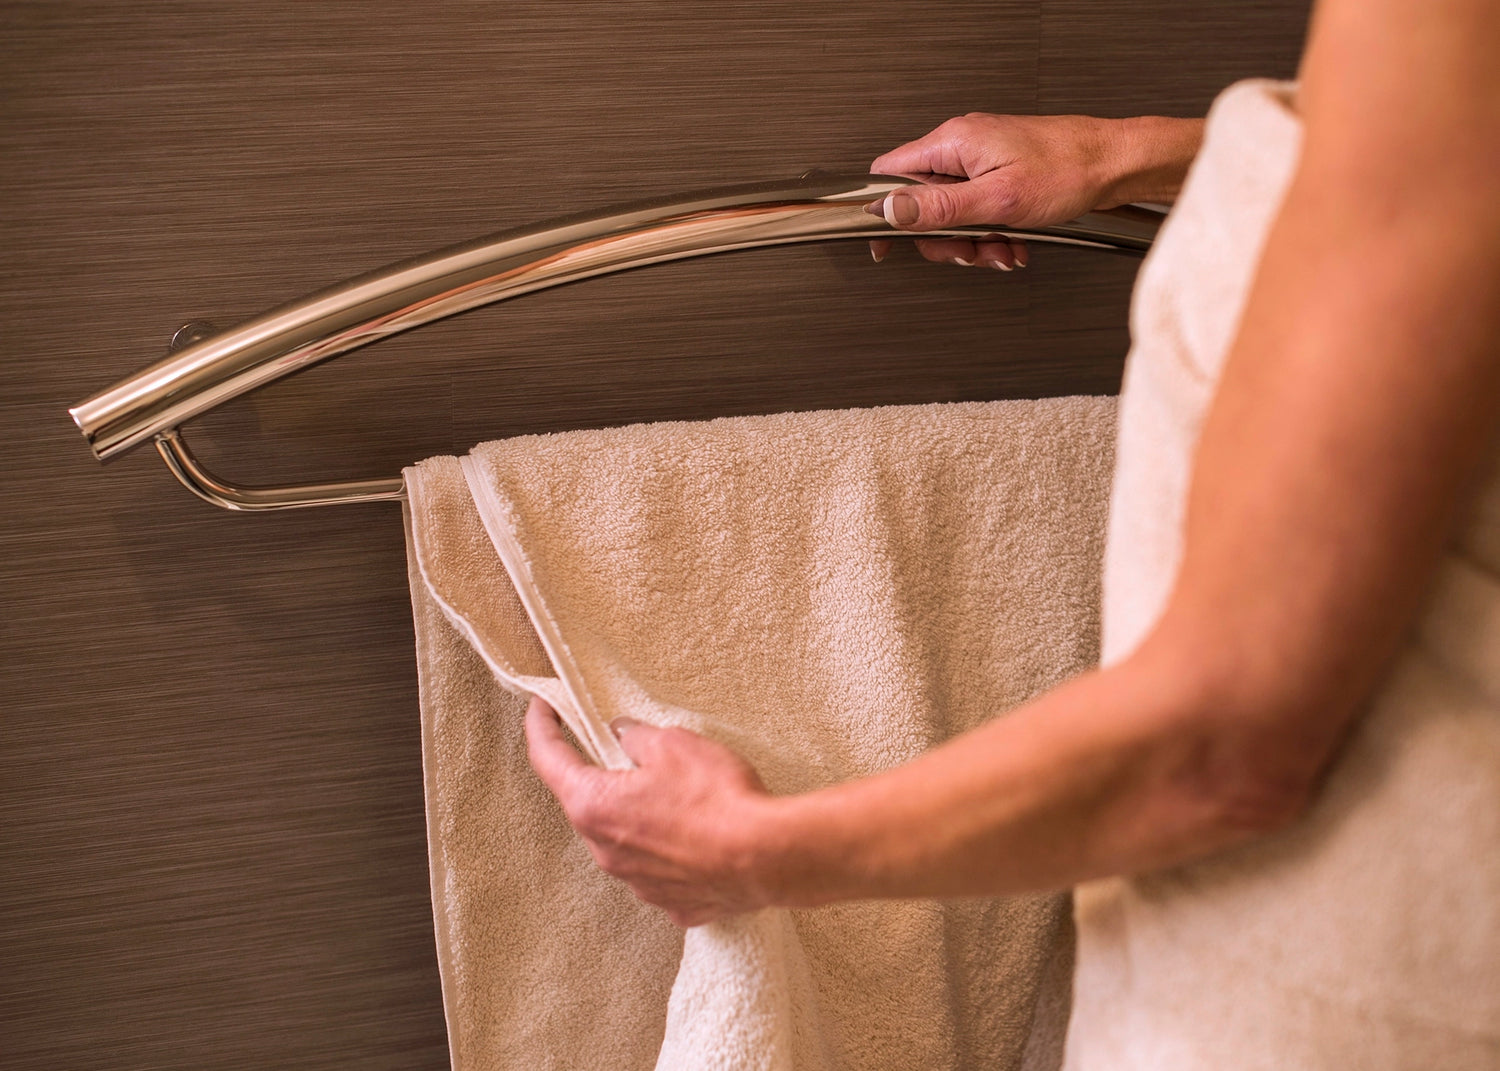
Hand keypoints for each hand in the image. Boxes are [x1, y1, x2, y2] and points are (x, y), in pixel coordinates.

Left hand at [525, 695, 779, 926]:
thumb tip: (624, 737)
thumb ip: (636, 738)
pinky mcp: (672, 902)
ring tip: (679, 796)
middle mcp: (605, 852)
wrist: (765, 857)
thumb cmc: (714, 798)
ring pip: (625, 840)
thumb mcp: (672, 744)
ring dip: (640, 816)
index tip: (541, 707)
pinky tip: (698, 835)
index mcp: (594, 806)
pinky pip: (660, 869)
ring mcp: (637, 884)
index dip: (540, 727)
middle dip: (603, 778)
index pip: (549, 760)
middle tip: (628, 752)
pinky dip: (670, 849)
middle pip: (590, 804)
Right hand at [867, 113, 1201, 269]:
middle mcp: (963, 145)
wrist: (1116, 164)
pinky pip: (977, 208)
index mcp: (954, 143)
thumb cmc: (1070, 170)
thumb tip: (891, 210)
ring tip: (1002, 247)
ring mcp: (981, 158)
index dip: (883, 212)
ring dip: (973, 240)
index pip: (890, 174)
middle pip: (921, 202)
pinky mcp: (999, 171)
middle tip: (969, 250)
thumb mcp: (997, 199)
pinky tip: (1012, 240)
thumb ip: (939, 208)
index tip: (887, 242)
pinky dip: (991, 232)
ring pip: (952, 212)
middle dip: (945, 238)